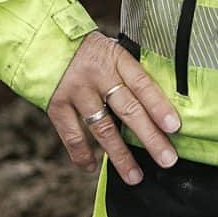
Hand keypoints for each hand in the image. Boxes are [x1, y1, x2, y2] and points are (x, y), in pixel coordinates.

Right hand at [47, 32, 179, 183]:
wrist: (43, 40)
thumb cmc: (87, 51)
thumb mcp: (112, 51)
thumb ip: (130, 74)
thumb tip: (159, 106)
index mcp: (116, 58)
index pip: (142, 84)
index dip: (159, 106)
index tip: (174, 127)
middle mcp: (97, 75)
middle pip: (128, 110)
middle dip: (150, 137)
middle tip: (167, 159)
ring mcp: (76, 91)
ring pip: (103, 128)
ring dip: (120, 155)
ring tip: (135, 176)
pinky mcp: (57, 105)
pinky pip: (72, 136)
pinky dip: (82, 154)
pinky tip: (93, 167)